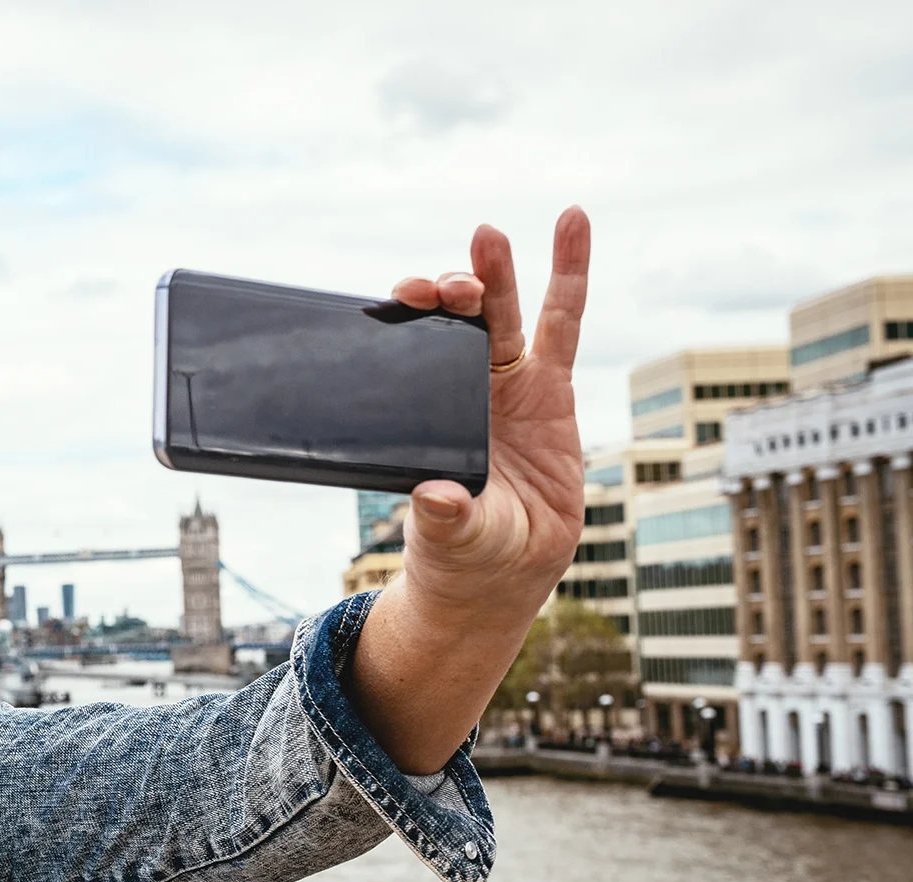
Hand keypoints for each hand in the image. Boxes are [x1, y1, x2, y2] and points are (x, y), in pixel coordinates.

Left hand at [346, 208, 590, 774]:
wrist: (505, 571)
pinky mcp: (550, 388)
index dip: (405, 323)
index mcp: (424, 415)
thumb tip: (434, 498)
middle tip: (441, 285)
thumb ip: (446, 519)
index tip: (400, 303)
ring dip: (495, 272)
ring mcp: (505, 384)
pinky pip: (564, 320)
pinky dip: (569, 270)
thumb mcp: (454, 539)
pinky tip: (572, 221)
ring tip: (486, 234)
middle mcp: (459, 390)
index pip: (408, 354)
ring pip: (500, 313)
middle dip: (447, 296)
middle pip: (452, 327)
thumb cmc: (464, 551)